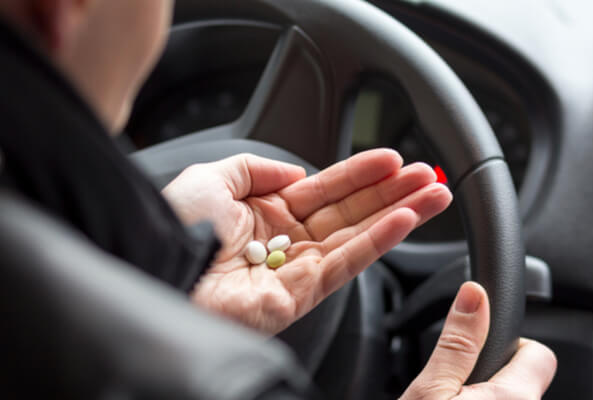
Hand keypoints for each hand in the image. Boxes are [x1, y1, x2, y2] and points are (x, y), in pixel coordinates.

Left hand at [162, 149, 451, 332]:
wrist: (156, 268)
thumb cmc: (173, 228)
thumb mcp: (212, 177)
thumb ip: (258, 167)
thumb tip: (298, 169)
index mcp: (265, 215)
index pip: (325, 190)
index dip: (360, 174)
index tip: (392, 159)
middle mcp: (285, 243)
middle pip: (351, 213)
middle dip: (393, 194)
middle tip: (430, 178)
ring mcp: (294, 270)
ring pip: (357, 238)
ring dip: (399, 216)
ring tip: (435, 196)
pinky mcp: (299, 296)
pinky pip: (345, 264)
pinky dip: (377, 242)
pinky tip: (404, 221)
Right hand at [401, 282, 556, 399]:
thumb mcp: (429, 391)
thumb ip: (456, 343)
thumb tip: (474, 293)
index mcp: (516, 398)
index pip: (540, 353)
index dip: (508, 346)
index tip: (479, 352)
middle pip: (521, 379)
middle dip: (490, 377)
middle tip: (450, 391)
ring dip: (484, 399)